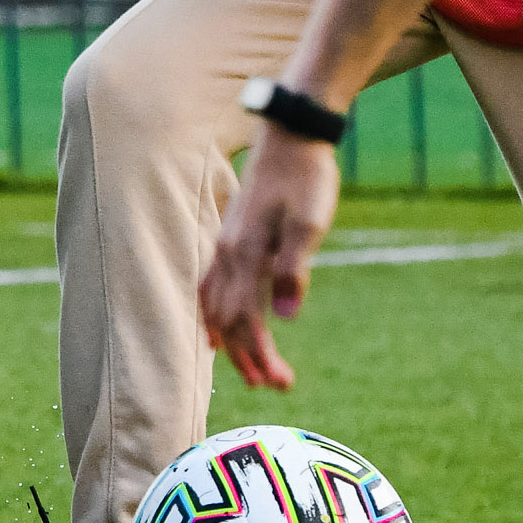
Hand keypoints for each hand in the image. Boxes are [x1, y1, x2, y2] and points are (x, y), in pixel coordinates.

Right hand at [203, 124, 345, 391]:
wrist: (291, 136)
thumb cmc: (306, 179)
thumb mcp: (310, 224)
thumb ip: (294, 269)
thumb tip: (287, 316)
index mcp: (244, 254)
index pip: (246, 320)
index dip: (260, 355)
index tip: (280, 383)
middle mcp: (227, 254)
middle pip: (227, 319)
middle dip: (247, 357)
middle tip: (273, 385)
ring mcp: (226, 244)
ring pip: (215, 305)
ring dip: (232, 339)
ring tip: (251, 366)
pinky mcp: (232, 237)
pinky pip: (212, 286)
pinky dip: (216, 313)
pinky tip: (226, 324)